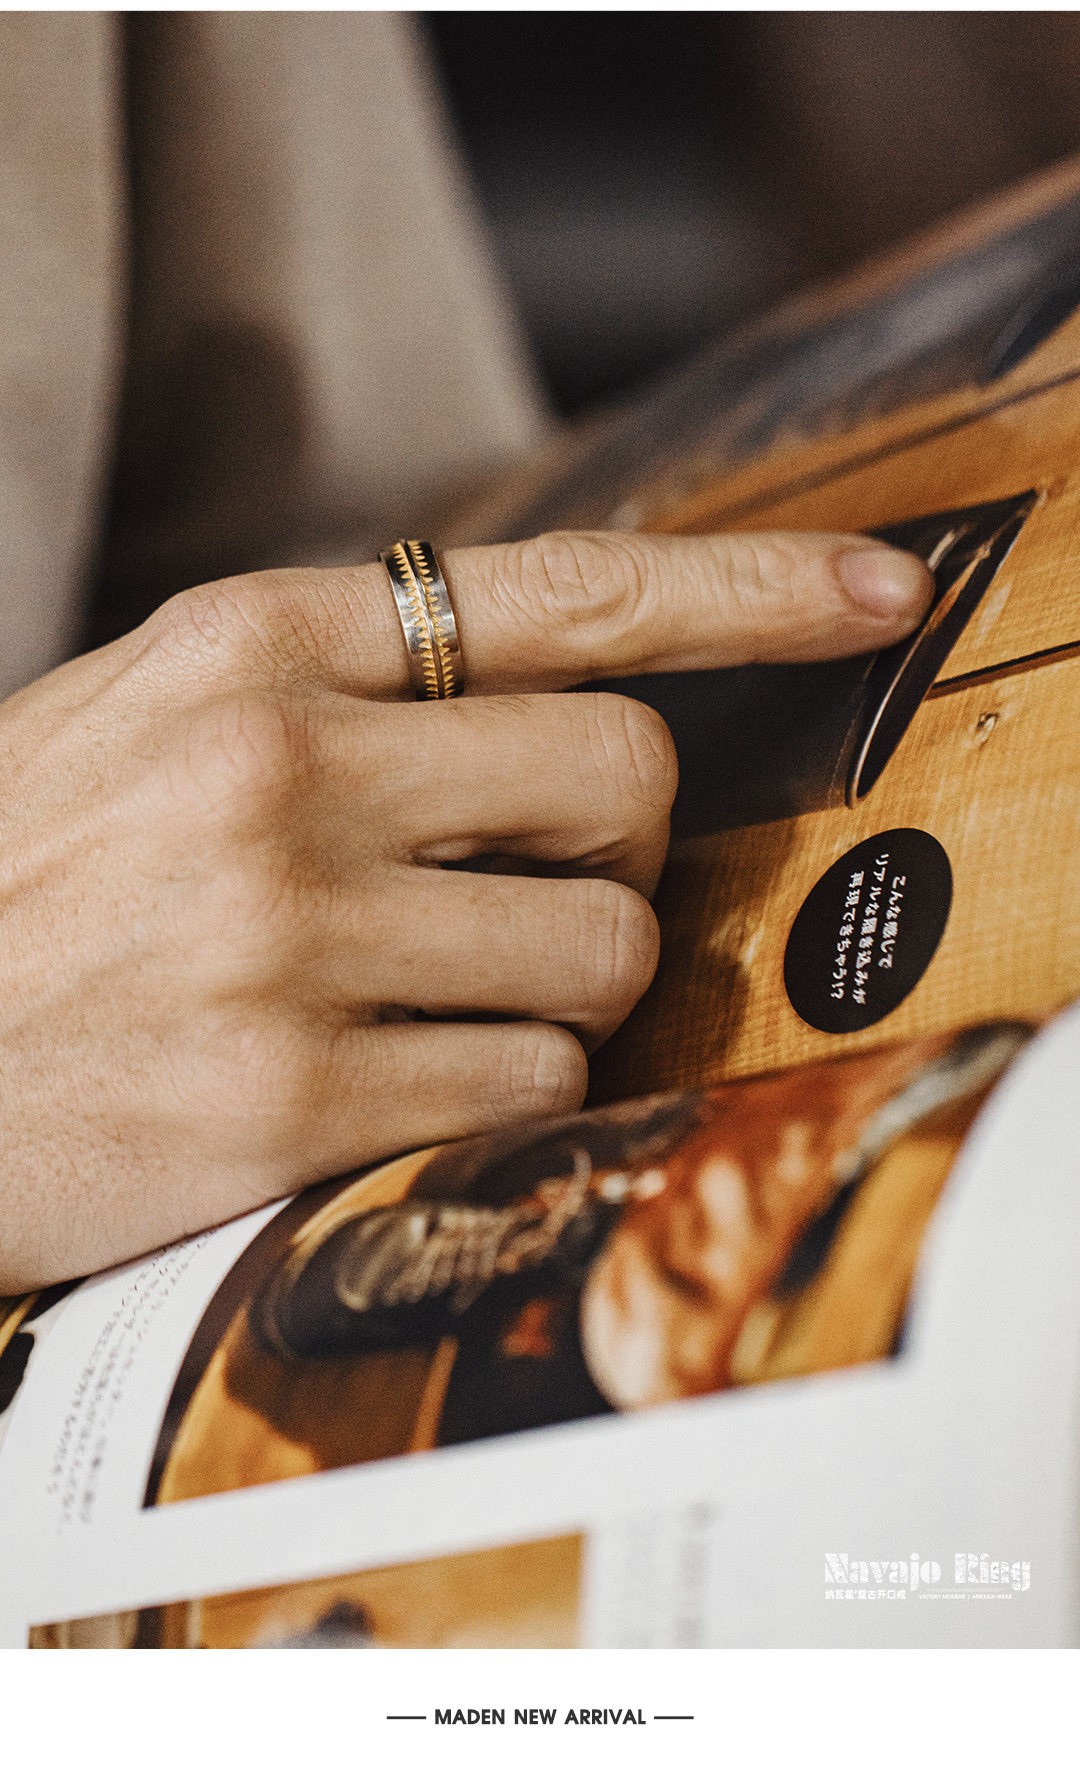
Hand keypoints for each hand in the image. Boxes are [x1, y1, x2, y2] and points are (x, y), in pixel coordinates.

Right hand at [0, 529, 930, 1286]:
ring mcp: (289, 936)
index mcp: (249, 645)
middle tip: (536, 893)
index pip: (565, 584)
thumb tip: (552, 703)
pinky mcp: (292, 1098)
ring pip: (601, 957)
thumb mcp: (146, 722)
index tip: (883, 593)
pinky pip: (532, 1091)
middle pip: (628, 781)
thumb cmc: (24, 891)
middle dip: (619, 854)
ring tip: (425, 1004)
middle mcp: (280, 767)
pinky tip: (389, 1090)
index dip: (753, 587)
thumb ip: (338, 691)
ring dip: (558, 995)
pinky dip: (502, 1099)